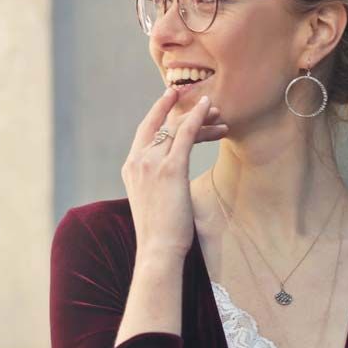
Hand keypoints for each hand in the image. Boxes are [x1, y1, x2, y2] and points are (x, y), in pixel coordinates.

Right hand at [121, 88, 228, 259]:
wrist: (157, 248)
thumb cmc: (159, 231)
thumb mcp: (153, 200)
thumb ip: (157, 182)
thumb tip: (173, 180)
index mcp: (131, 167)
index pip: (145, 131)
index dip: (157, 112)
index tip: (171, 98)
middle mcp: (137, 160)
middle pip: (160, 124)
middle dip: (177, 106)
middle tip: (199, 99)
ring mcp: (151, 163)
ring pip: (175, 127)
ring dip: (198, 115)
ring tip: (217, 111)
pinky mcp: (170, 168)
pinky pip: (184, 134)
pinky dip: (197, 117)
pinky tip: (210, 109)